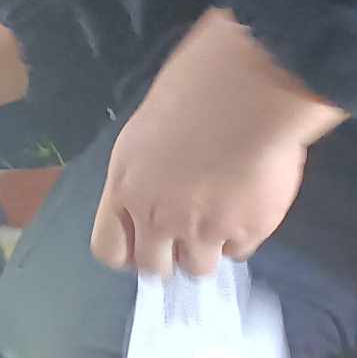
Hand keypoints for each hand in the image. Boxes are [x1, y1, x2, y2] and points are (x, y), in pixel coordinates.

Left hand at [90, 8, 347, 276]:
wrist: (246, 90)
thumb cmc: (192, 89)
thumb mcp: (146, 131)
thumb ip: (144, 174)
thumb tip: (154, 190)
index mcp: (125, 186)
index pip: (109, 248)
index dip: (127, 251)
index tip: (143, 241)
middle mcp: (158, 217)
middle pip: (155, 268)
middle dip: (168, 256)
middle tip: (185, 233)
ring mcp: (203, 229)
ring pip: (199, 269)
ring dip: (207, 250)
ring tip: (220, 218)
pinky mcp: (247, 231)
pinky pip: (240, 251)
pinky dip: (242, 236)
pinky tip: (248, 205)